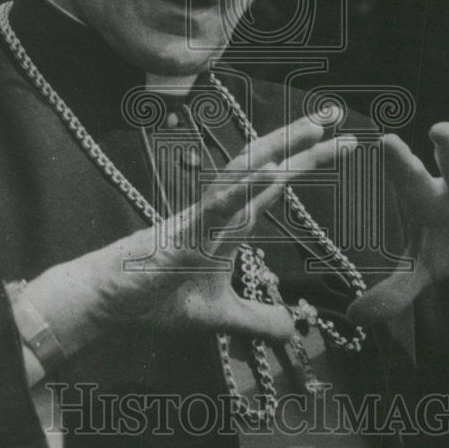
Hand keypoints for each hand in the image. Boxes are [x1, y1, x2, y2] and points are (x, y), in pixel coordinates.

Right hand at [28, 117, 353, 350]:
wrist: (109, 301)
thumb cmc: (155, 297)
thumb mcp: (220, 316)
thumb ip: (257, 320)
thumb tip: (294, 330)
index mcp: (231, 223)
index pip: (275, 184)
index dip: (306, 162)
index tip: (340, 142)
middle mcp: (222, 209)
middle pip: (268, 166)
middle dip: (303, 142)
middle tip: (338, 117)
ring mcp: (204, 215)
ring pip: (246, 172)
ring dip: (281, 148)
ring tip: (315, 128)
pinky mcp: (187, 231)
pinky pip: (221, 203)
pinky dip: (248, 186)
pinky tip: (275, 170)